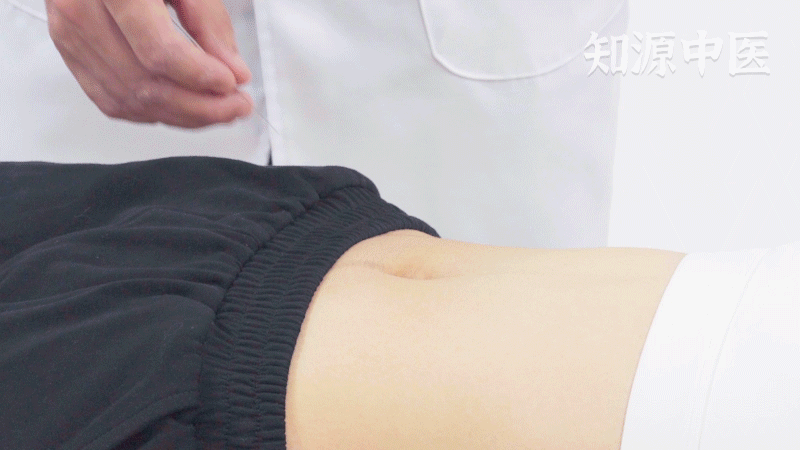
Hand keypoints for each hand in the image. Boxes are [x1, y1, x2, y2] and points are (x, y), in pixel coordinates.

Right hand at [45, 0, 253, 127]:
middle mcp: (82, 14)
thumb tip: (233, 71)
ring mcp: (71, 39)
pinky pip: (115, 102)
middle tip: (236, 105)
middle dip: (201, 107)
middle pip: (147, 85)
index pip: (159, 52)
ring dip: (184, 115)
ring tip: (219, 108)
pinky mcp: (72, 57)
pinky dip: (156, 112)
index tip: (232, 84)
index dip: (200, 77)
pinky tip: (184, 107)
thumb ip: (209, 22)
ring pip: (133, 101)